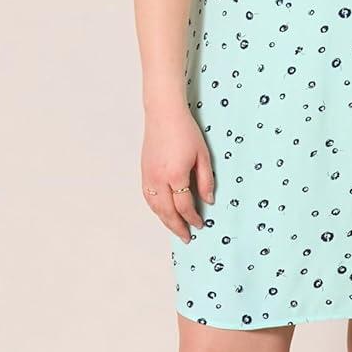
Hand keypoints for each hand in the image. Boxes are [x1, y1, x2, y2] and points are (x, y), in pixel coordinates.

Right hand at [141, 102, 215, 243]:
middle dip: (177, 227)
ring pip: (155, 207)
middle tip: (186, 237)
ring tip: (175, 228)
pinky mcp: (144, 172)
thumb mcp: (203, 156)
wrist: (163, 114)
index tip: (200, 225)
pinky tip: (163, 212)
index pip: (184, 206)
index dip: (193, 218)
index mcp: (176, 175)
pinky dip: (156, 209)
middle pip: (167, 212)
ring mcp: (148, 176)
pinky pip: (148, 197)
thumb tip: (208, 201)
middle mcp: (159, 179)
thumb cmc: (185, 131)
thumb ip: (206, 181)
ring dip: (165, 221)